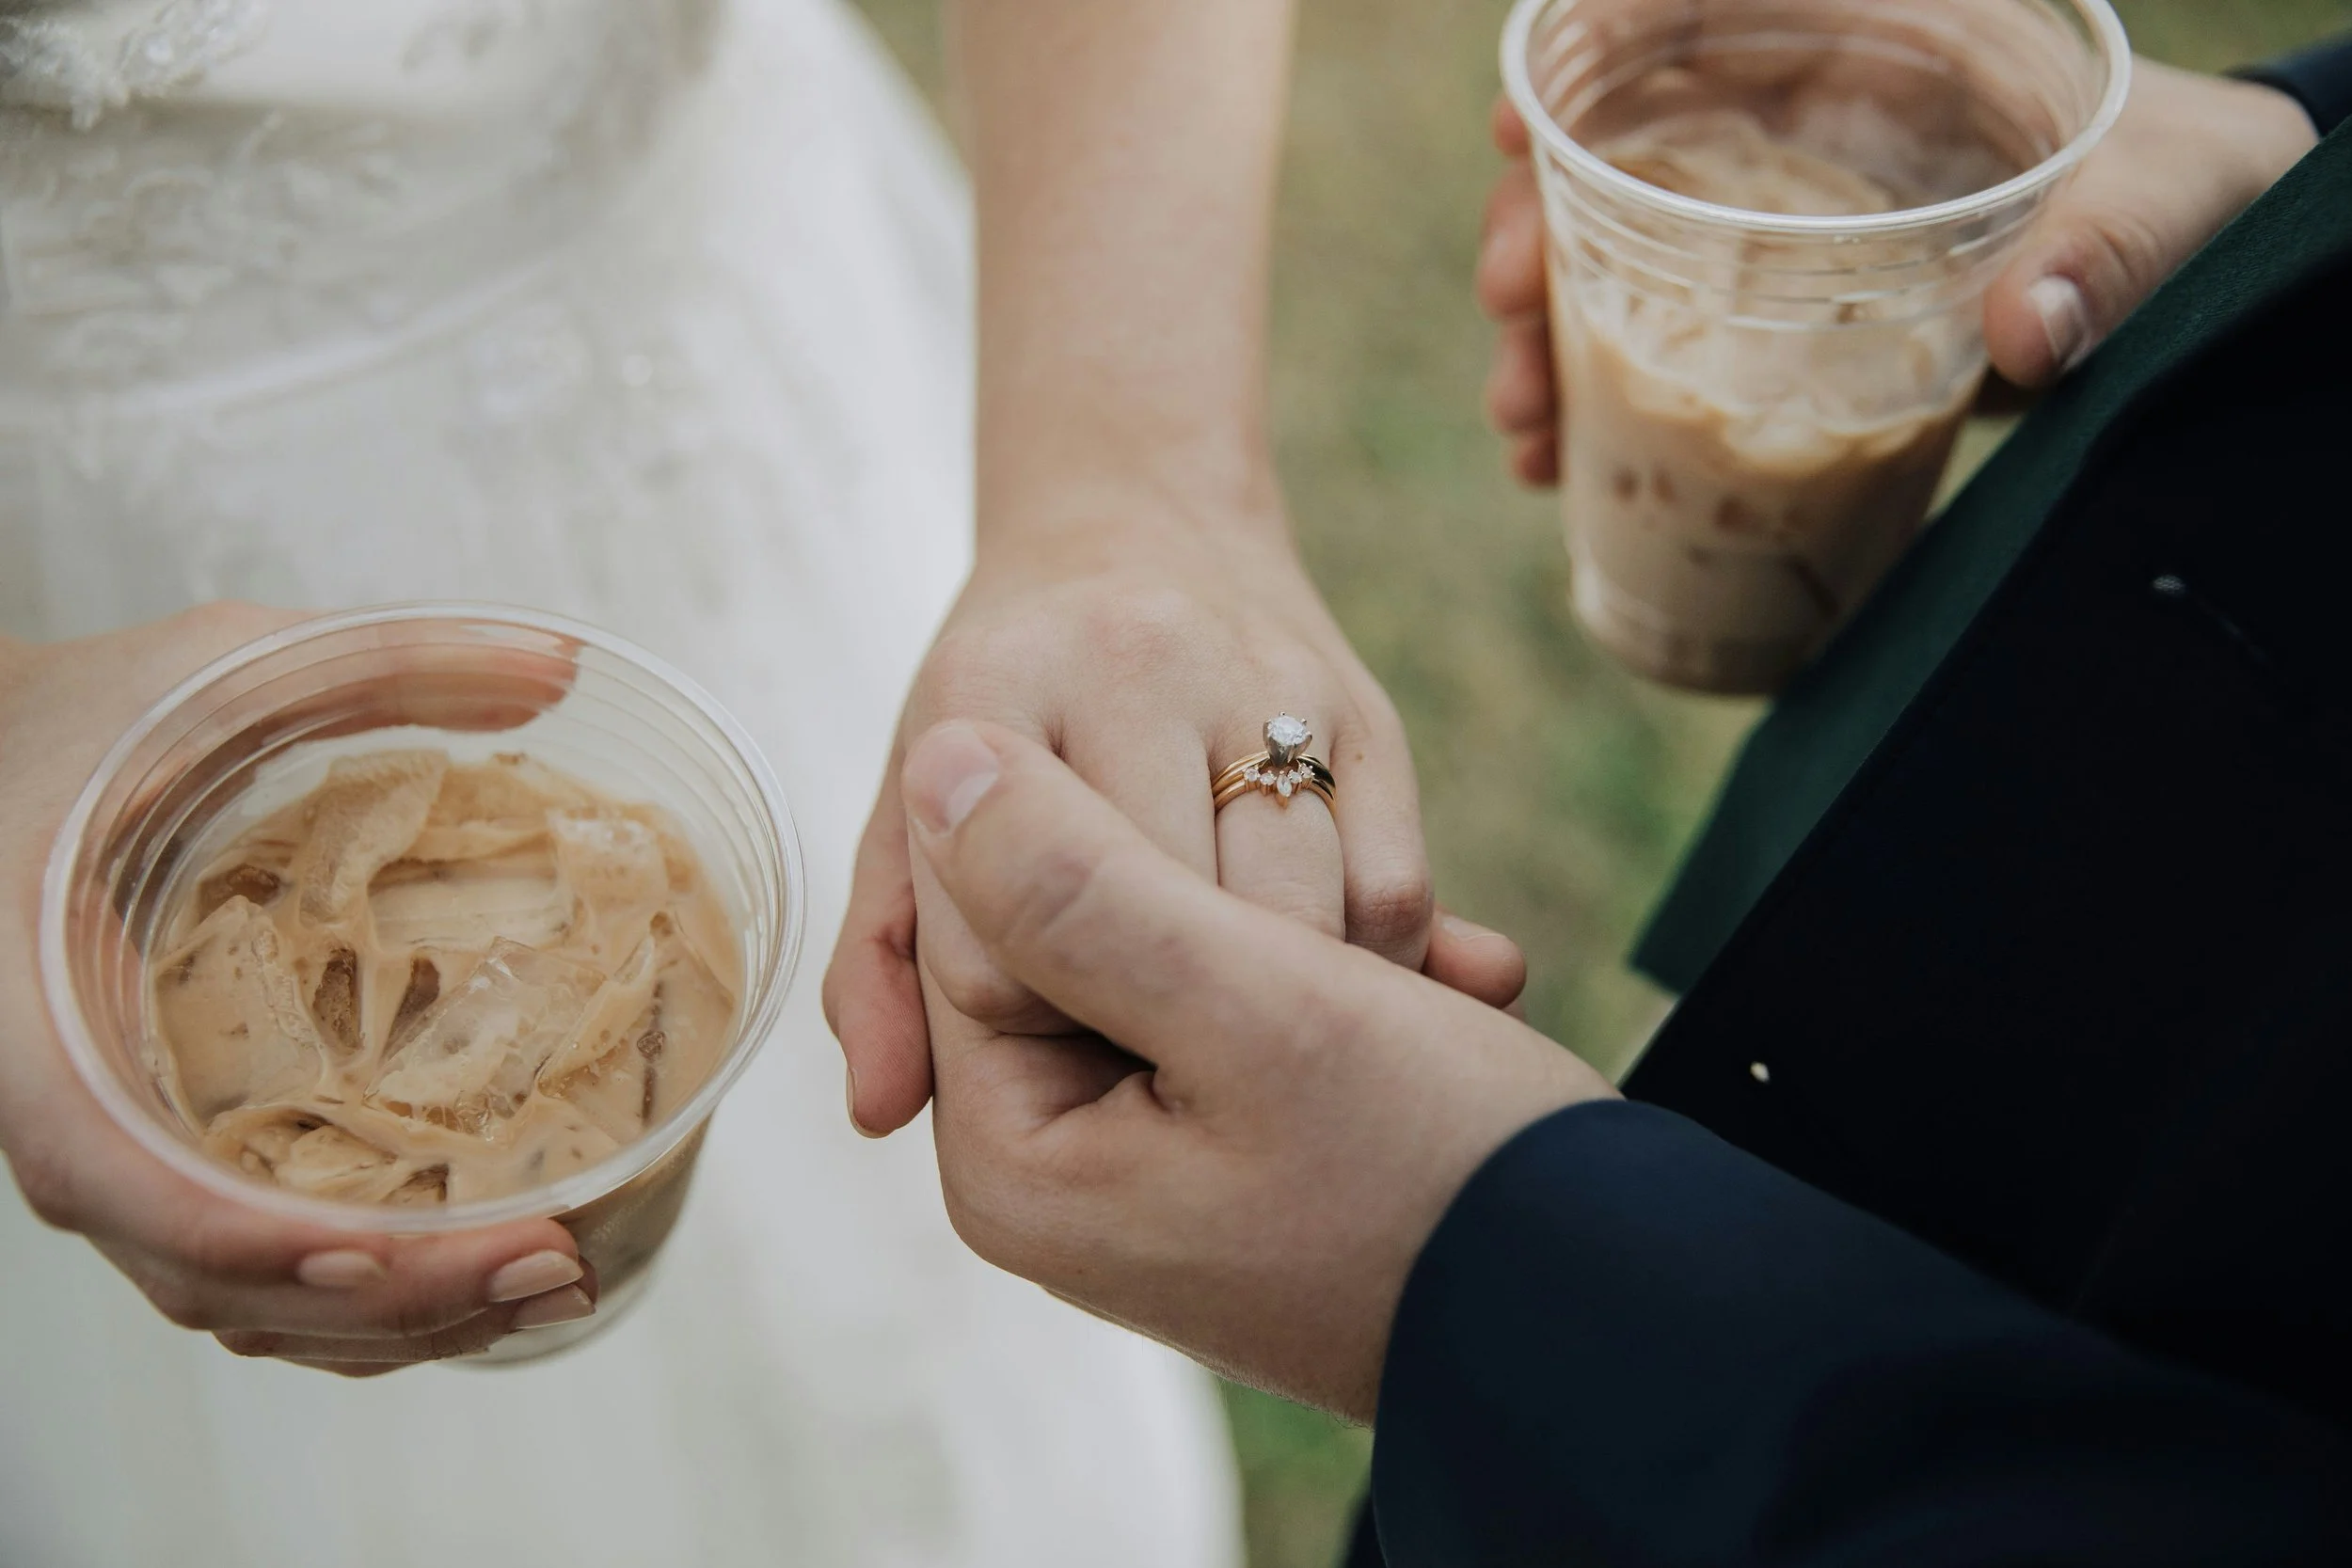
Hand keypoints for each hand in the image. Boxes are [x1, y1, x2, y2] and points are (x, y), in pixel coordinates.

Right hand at [0, 604, 594, 1373]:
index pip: (124, 1184)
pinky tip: (484, 1261)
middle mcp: (79, 1123)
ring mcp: (124, 1156)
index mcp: (44, 1029)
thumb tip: (561, 663)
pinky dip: (365, 1296)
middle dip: (389, 1301)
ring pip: (244, 1301)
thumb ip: (377, 662)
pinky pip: (258, 1269)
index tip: (378, 1256)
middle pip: (216, 1279)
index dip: (249, 1242)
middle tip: (557, 1267)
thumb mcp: (215, 667)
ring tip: (554, 1283)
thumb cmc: (82, 723)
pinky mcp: (173, 1157)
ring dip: (396, 1320)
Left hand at [825, 512, 1468, 1136]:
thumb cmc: (1009, 707)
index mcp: (988, 693)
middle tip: (1152, 1049)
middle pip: (1155, 946)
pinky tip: (1313, 976)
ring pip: (1288, 928)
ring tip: (1236, 1025)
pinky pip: (1389, 896)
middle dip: (1151, 1025)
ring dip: (1272, 1007)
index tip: (1047, 1012)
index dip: (1025, 1016)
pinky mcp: (1372, 715)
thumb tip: (879, 1112)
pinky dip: (1364, 967)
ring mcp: (1265, 682)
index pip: (1003, 954)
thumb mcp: (916, 811)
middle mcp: (1132, 663)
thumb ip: (889, 961)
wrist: (1143, 518)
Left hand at [897, 720, 1612, 1419]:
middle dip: (1223, 894)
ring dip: (1315, 929)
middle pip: (1084, 936)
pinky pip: (1269, 1009)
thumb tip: (945, 763)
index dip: (1103, 836)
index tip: (1240, 871)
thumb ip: (1074, 885)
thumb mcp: (1250, 1005)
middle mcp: (1071, 1171)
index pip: (977, 913)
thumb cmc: (1438, 1172)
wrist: (1625, 1315)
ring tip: (1421, 982)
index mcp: (1020, 1157)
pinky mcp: (1259, 1147)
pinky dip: (1360, 981)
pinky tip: (1461, 989)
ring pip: (1195, 952)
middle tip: (1345, 945)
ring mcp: (1166, 1164)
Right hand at [1478, 59, 2321, 483]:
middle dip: (1532, 225)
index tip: (1519, 124)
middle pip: (1618, 151)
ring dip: (1543, 331)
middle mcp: (1801, 122)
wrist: (2207, 246)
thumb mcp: (2166, 206)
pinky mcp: (1779, 309)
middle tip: (1505, 305)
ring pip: (1613, 252)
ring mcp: (1777, 219)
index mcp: (1874, 46)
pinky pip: (1659, 335)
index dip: (1586, 55)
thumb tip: (2027, 333)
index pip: (1699, 18)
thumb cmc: (2188, 187)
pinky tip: (1558, 458)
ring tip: (1525, 424)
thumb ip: (2110, 253)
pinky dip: (1595, 392)